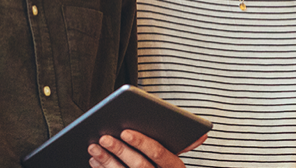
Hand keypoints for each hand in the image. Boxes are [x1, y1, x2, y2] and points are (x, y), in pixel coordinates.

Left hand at [86, 129, 207, 167]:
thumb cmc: (163, 167)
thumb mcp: (174, 160)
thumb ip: (183, 144)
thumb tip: (202, 135)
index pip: (159, 154)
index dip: (142, 142)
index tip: (125, 131)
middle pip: (139, 166)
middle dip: (120, 150)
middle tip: (104, 137)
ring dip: (106, 160)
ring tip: (94, 145)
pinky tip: (95, 159)